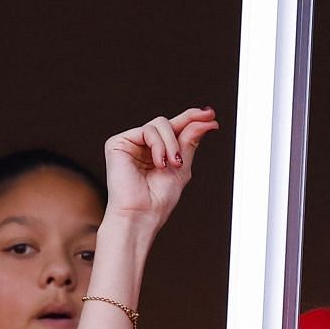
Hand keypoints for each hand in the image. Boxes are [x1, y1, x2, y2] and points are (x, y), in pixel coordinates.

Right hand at [103, 107, 219, 231]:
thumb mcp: (182, 167)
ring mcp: (131, 142)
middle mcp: (143, 145)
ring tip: (172, 165)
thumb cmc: (158, 198)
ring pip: (159, 124)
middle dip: (182, 136)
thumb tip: (205, 120)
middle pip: (168, 123)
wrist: (142, 214)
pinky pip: (147, 130)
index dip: (192, 118)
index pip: (175, 128)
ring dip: (171, 145)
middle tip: (185, 157)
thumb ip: (190, 142)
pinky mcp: (118, 143)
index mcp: (158, 151)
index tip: (210, 114)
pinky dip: (159, 146)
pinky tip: (159, 163)